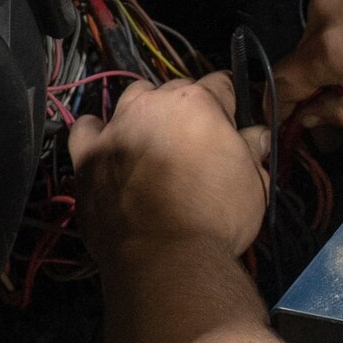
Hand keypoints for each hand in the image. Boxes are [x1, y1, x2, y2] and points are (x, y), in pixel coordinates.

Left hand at [69, 73, 268, 266]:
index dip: (229, 104)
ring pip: (132, 99)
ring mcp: (117, 127)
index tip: (231, 121)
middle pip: (175, 90)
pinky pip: (87, 127)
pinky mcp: (88, 154)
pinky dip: (98, 132)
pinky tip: (109, 144)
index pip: (220, 84)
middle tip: (196, 142)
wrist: (165, 258)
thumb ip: (252, 151)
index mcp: (198, 104)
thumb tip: (256, 134)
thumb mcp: (253, 184)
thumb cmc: (215, 220)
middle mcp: (154, 105)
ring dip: (145, 112)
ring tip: (154, 140)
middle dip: (188, 110)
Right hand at [274, 0, 342, 127]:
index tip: (291, 123)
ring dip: (338, 52)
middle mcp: (320, 13)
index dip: (281, 109)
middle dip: (319, 82)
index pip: (281, 85)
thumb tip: (313, 117)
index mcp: (326, 50)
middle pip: (302, 58)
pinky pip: (340, 7)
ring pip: (322, 31)